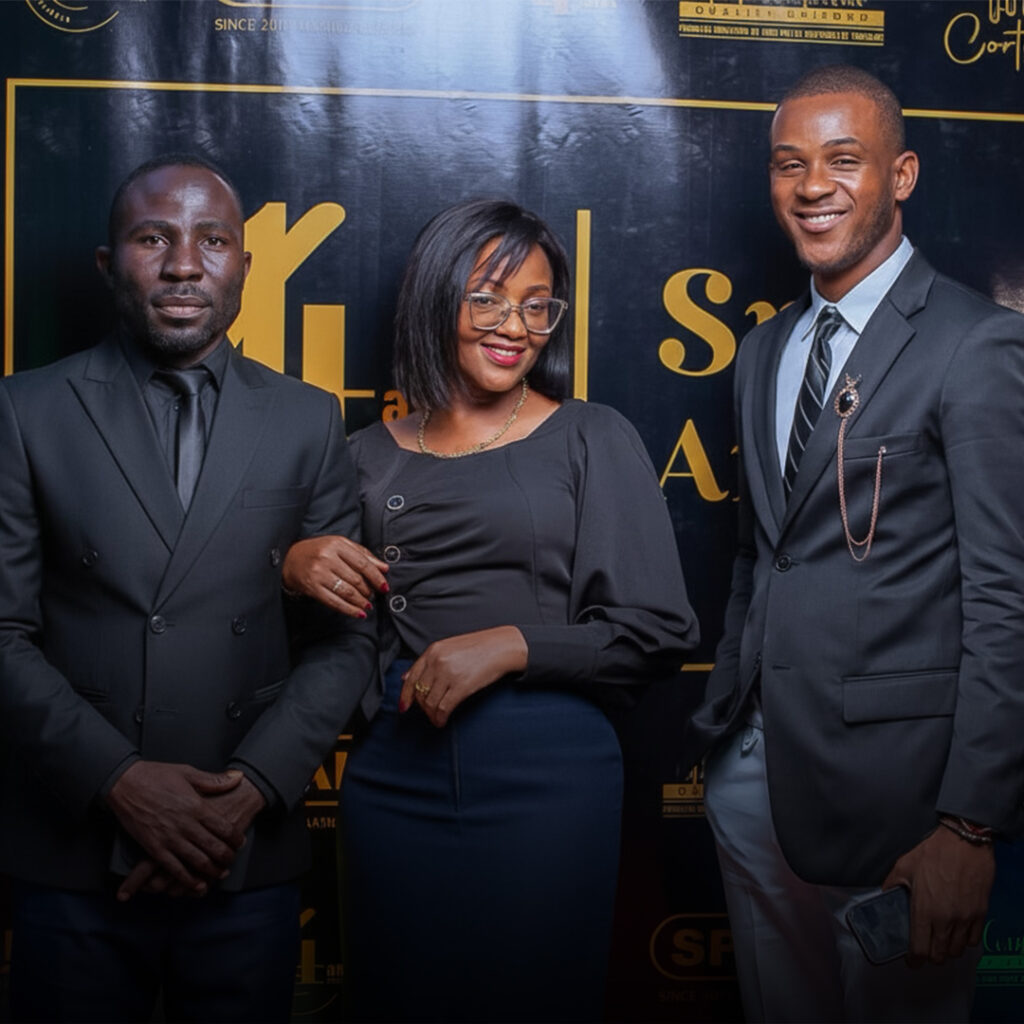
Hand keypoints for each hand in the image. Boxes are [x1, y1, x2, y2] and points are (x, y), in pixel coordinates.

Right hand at [106, 761, 247, 894]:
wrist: (125, 783)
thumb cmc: (155, 775)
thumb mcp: (187, 772)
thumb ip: (214, 780)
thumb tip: (238, 777)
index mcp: (196, 805)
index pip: (223, 827)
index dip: (235, 838)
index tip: (240, 842)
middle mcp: (185, 824)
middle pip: (214, 847)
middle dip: (227, 857)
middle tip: (232, 860)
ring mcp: (169, 838)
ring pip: (197, 861)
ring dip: (212, 870)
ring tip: (220, 873)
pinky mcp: (153, 848)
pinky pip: (174, 868)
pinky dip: (187, 879)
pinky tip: (197, 884)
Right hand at [283, 535, 388, 617]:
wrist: (289, 559)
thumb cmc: (319, 551)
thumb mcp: (340, 546)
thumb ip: (363, 554)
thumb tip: (384, 568)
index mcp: (337, 544)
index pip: (363, 563)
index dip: (376, 577)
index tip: (384, 586)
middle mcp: (327, 558)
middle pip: (356, 579)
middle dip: (369, 591)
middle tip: (373, 596)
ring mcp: (319, 573)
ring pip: (347, 592)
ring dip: (361, 602)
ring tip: (367, 605)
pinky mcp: (312, 588)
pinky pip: (335, 602)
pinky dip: (350, 610)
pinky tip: (359, 613)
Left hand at [400, 627, 527, 727]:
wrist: (501, 647)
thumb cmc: (478, 647)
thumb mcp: (449, 648)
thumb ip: (428, 662)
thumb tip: (406, 677)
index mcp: (433, 650)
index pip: (411, 677)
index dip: (405, 695)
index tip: (404, 707)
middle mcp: (437, 661)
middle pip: (420, 692)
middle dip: (422, 707)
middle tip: (429, 713)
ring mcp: (448, 673)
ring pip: (430, 702)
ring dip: (431, 715)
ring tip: (437, 718)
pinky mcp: (461, 686)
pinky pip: (443, 708)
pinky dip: (440, 718)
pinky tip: (442, 721)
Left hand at [883, 824, 994, 964]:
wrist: (964, 843)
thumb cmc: (933, 853)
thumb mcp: (903, 866)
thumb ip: (891, 884)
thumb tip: (884, 894)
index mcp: (923, 910)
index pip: (919, 950)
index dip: (914, 961)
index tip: (911, 961)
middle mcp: (945, 920)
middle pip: (939, 956)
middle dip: (930, 957)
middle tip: (924, 949)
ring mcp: (964, 919)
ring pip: (956, 951)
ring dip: (947, 950)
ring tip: (939, 941)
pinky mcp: (979, 914)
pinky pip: (973, 940)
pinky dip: (964, 942)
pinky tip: (957, 932)